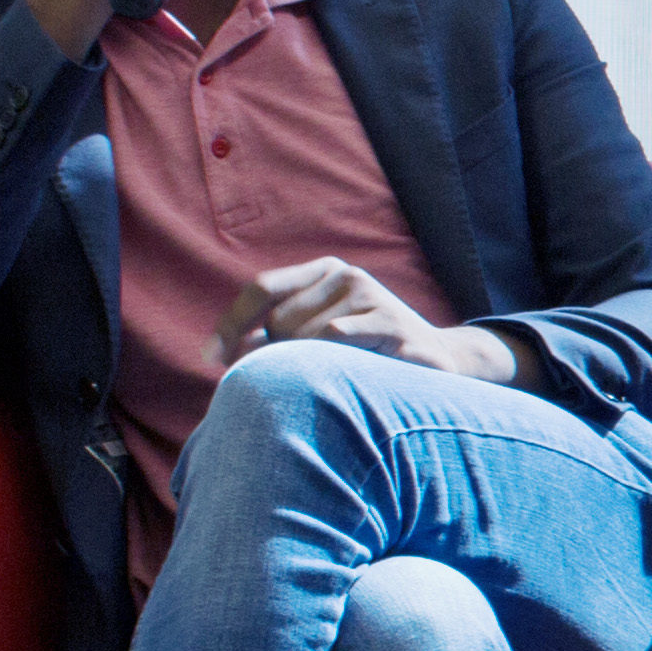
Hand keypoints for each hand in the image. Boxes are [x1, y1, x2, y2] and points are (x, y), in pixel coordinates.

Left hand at [214, 258, 517, 386]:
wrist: (439, 364)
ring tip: (337, 377)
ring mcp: (370, 295)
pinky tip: (350, 374)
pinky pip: (334, 339)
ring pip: (302, 334)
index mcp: (325, 272)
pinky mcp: (390, 320)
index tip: (212, 359)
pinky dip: (329, 362)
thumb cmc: (370, 354)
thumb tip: (221, 350)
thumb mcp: (322, 334)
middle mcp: (346, 274)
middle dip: (276, 355)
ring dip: (307, 366)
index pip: (262, 288)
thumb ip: (277, 334)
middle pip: (278, 319)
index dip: (231, 324)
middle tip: (301, 379)